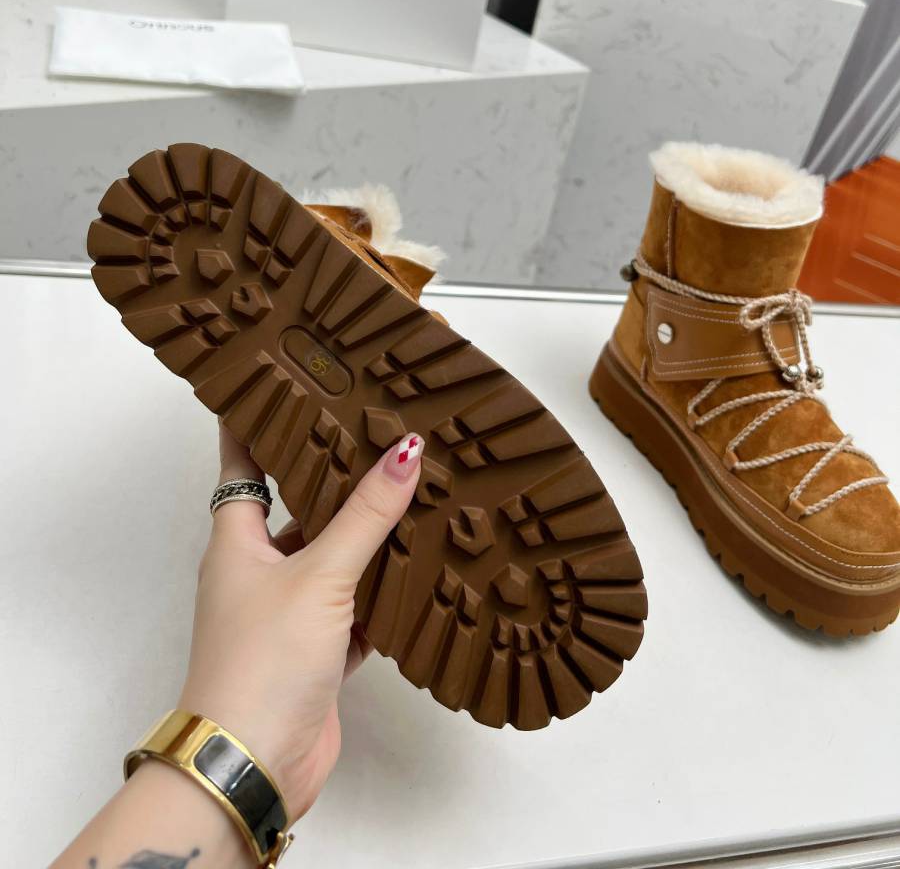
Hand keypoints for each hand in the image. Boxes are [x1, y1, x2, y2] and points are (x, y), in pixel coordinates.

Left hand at [178, 422, 422, 823]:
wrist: (253, 762)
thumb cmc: (260, 663)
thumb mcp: (318, 575)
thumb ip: (365, 516)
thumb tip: (406, 452)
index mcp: (237, 541)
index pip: (244, 463)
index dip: (261, 422)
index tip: (283, 382)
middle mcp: (258, 571)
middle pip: (299, 507)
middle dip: (336, 476)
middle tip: (377, 430)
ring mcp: (289, 613)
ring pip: (334, 558)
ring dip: (368, 537)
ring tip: (412, 488)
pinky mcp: (318, 653)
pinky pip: (356, 609)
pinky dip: (384, 594)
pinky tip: (419, 571)